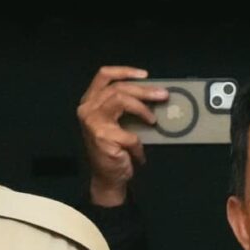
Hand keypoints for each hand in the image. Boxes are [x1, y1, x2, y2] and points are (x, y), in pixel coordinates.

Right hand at [76, 65, 169, 208]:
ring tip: (153, 120)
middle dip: (144, 90)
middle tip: (163, 95)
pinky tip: (139, 153)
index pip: (104, 76)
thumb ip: (124, 105)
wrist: (108, 177)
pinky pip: (130, 134)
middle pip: (118, 88)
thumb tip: (152, 92)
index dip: (125, 71)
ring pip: (121, 100)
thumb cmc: (114, 148)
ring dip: (142, 109)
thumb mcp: (116, 121)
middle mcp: (87, 108)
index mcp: (90, 101)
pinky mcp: (103, 137)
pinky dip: (138, 145)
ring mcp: (93, 122)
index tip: (145, 75)